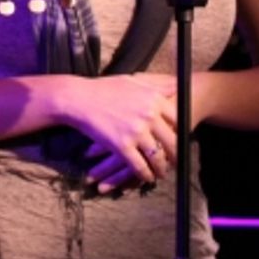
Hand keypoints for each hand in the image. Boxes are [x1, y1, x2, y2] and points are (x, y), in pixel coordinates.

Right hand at [64, 73, 177, 192]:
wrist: (77, 98)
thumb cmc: (104, 88)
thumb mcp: (132, 81)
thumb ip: (157, 84)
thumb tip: (179, 83)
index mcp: (153, 99)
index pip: (178, 121)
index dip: (181, 133)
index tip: (180, 140)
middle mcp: (148, 115)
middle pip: (172, 142)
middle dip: (175, 155)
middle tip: (175, 161)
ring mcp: (135, 132)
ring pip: (157, 157)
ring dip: (161, 168)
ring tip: (161, 172)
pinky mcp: (122, 146)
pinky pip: (140, 166)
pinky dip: (145, 175)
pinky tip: (146, 177)